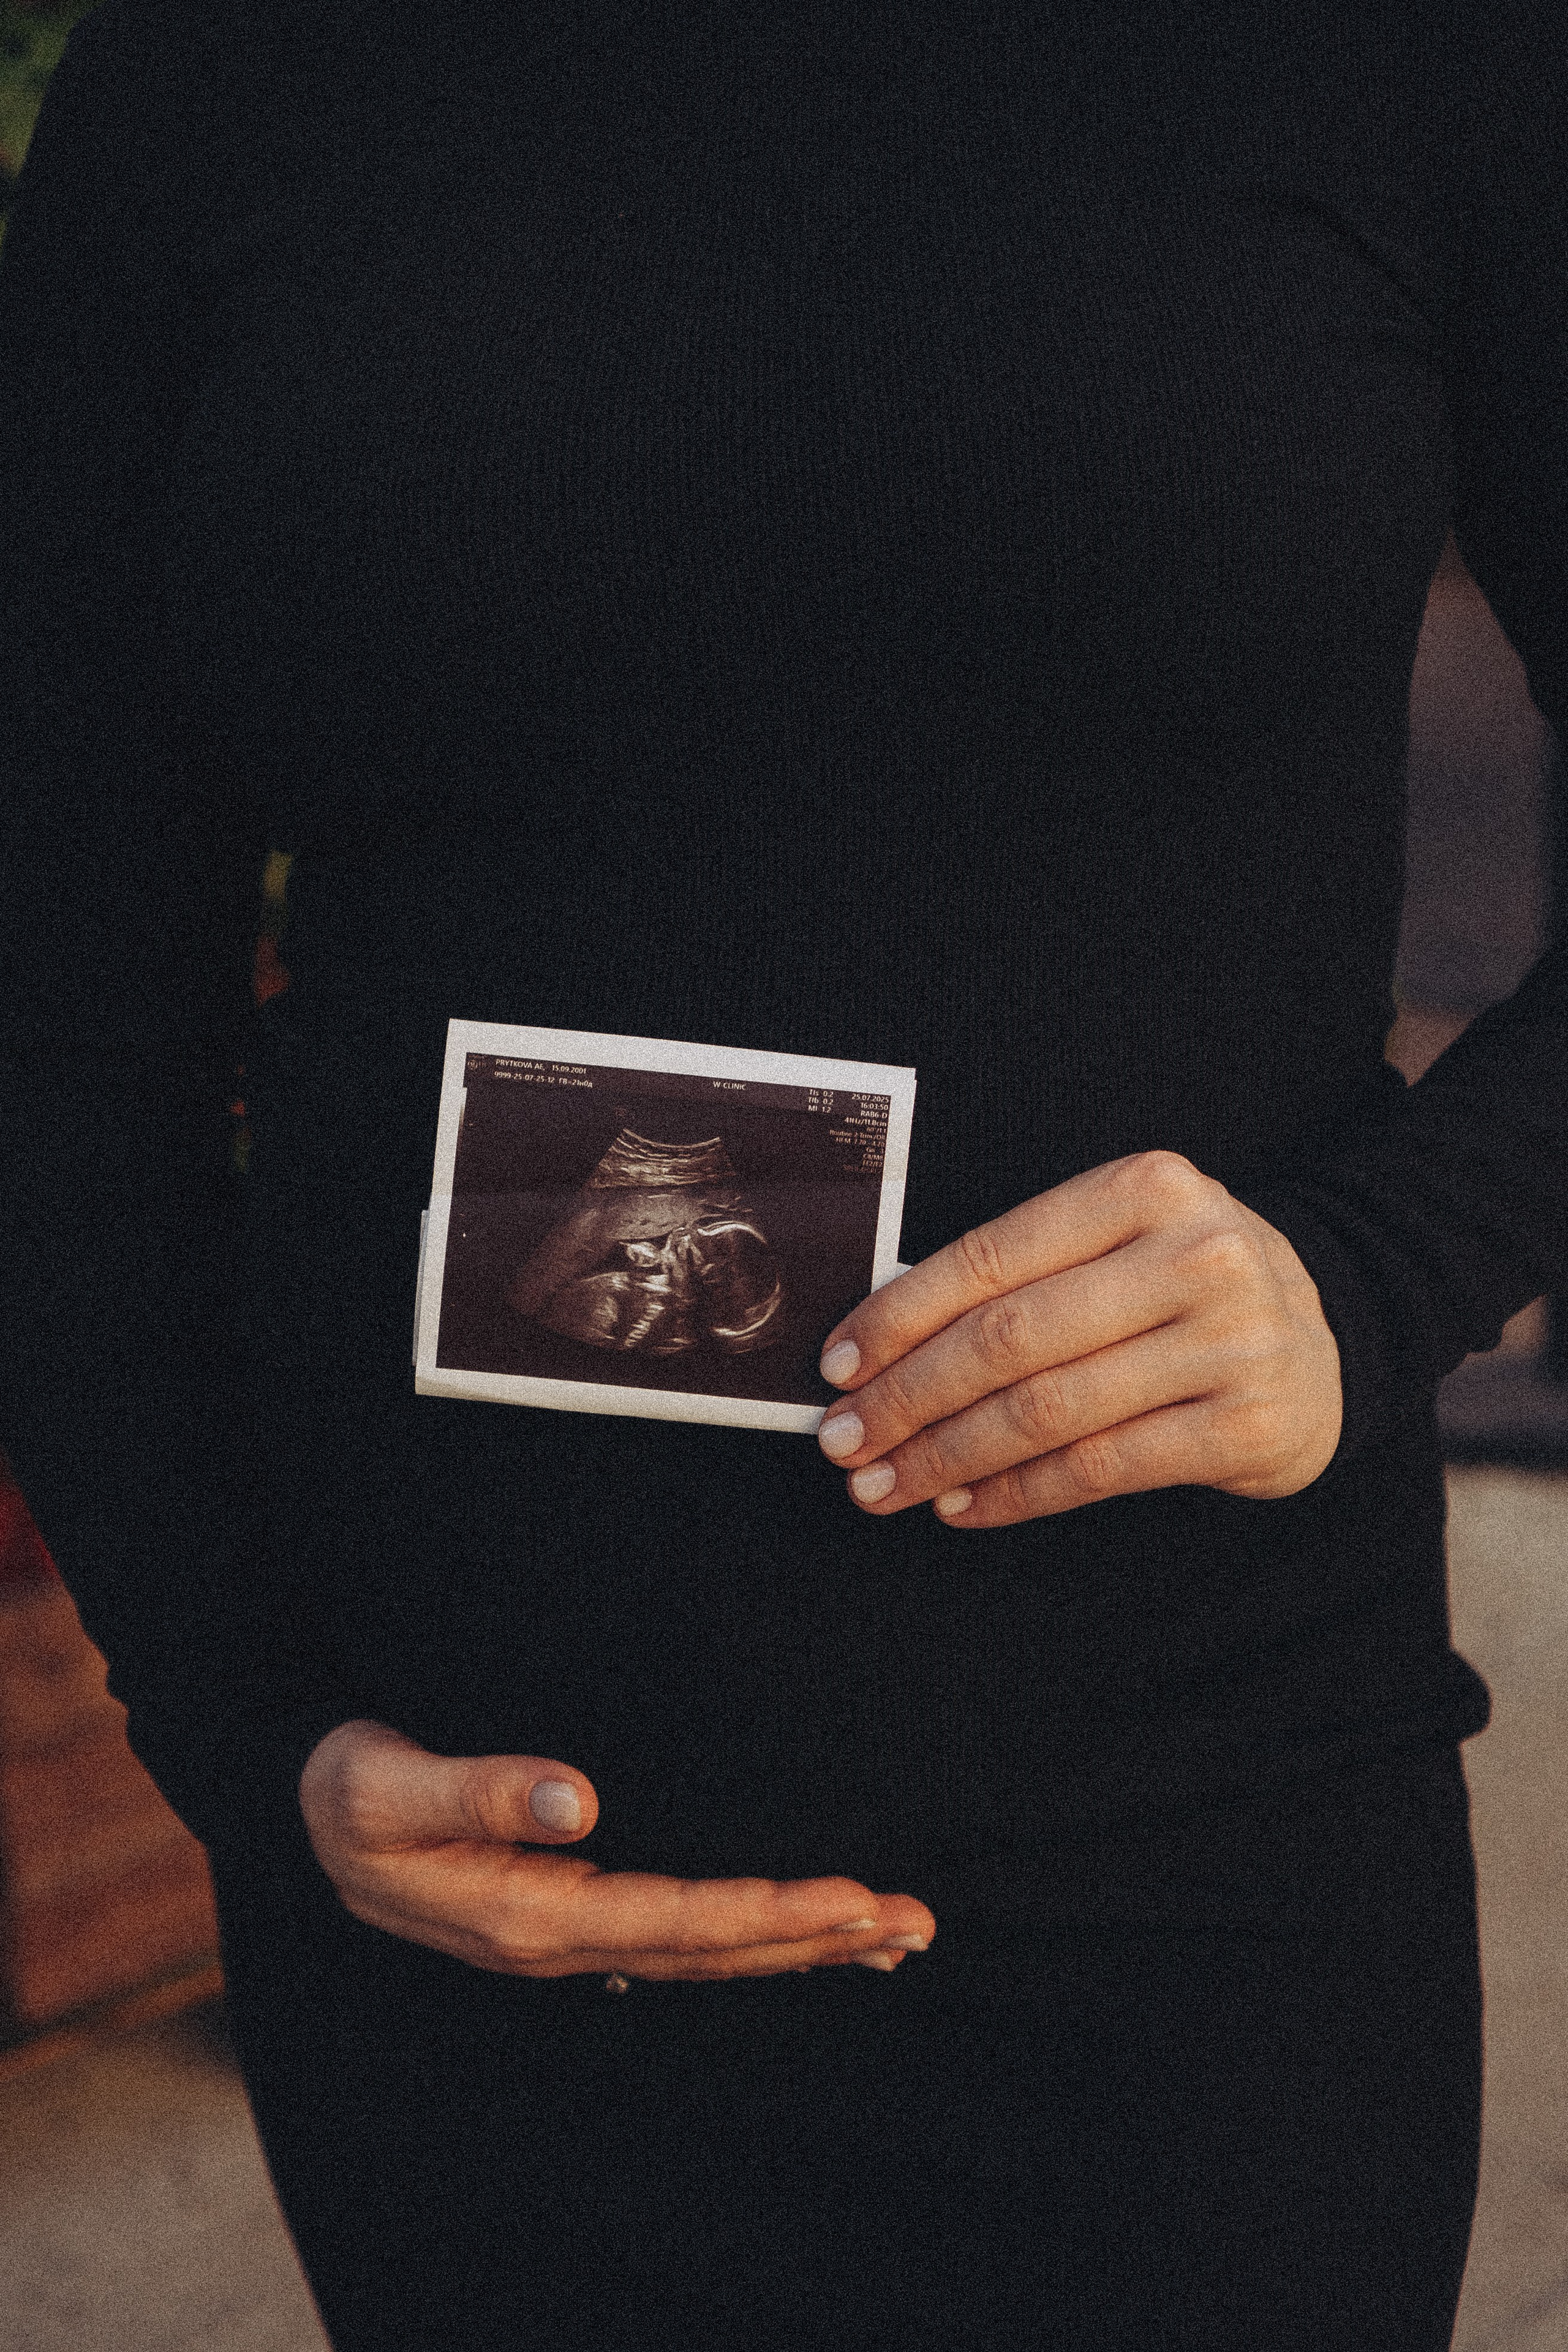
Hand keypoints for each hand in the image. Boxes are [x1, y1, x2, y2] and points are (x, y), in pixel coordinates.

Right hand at [299, 1720, 934, 1980]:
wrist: (305, 1809)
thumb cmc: (348, 1789)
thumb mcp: (389, 1784)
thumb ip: (479, 1786)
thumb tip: (579, 1795)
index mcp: (530, 1914)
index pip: (678, 1921)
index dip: (770, 1914)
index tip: (852, 1898)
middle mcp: (562, 1937)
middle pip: (714, 1948)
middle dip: (816, 1938)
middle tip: (913, 1922)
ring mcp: (569, 1932)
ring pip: (708, 1949)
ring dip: (801, 1943)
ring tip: (892, 1934)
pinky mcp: (571, 1910)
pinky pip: (681, 1932)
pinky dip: (752, 1933)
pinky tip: (802, 1931)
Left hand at [816, 1150, 1341, 1528]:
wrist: (1328, 1337)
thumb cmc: (1185, 1287)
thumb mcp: (1121, 1243)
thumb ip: (1022, 1277)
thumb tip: (880, 1345)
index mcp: (1146, 1188)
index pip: (991, 1255)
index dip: (900, 1316)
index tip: (838, 1365)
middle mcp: (1196, 1255)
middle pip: (1011, 1339)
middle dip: (908, 1397)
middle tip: (846, 1441)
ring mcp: (1232, 1342)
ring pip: (1048, 1412)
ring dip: (948, 1457)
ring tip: (885, 1486)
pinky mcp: (1248, 1425)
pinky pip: (1101, 1469)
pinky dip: (1017, 1495)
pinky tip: (963, 1507)